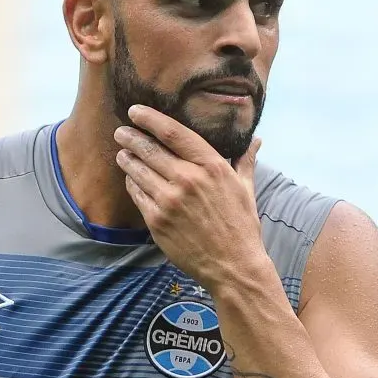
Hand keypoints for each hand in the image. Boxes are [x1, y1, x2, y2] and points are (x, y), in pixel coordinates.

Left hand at [114, 105, 266, 288]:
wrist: (234, 266)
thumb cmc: (241, 226)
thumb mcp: (246, 189)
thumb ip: (245, 161)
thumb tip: (256, 140)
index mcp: (211, 167)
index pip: (173, 133)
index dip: (150, 119)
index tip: (136, 111)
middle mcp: (188, 180)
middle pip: (149, 148)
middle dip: (131, 137)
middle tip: (121, 132)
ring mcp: (170, 201)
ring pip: (138, 170)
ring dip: (127, 159)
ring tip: (122, 153)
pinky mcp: (157, 221)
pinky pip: (137, 194)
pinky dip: (131, 183)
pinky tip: (132, 179)